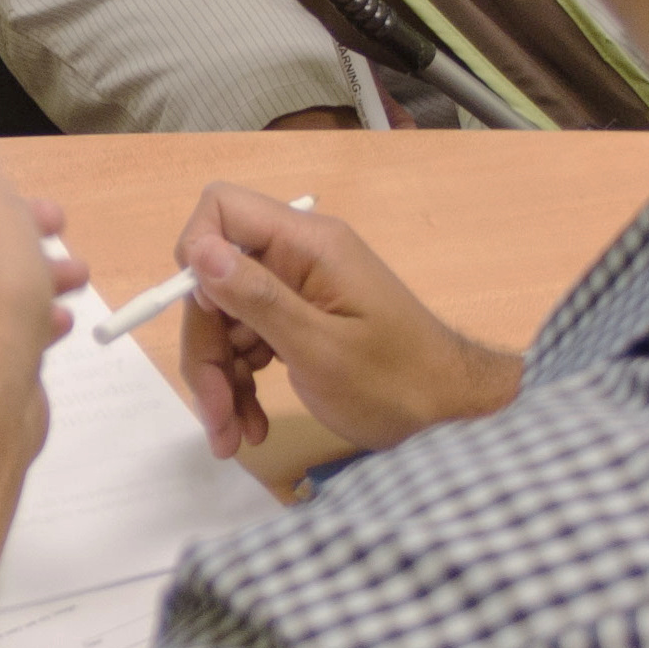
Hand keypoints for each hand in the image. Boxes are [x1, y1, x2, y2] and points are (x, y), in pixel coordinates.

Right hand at [173, 183, 520, 457]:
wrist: (452, 416)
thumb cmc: (396, 383)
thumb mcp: (320, 349)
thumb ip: (258, 299)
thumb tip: (199, 251)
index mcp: (308, 245)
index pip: (223, 210)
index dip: (196, 255)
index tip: (204, 316)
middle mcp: (299, 258)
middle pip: (215, 281)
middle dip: (206, 348)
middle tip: (215, 415)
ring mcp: (299, 291)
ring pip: (226, 320)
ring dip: (220, 380)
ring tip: (232, 437)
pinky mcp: (300, 324)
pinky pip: (248, 344)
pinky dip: (241, 386)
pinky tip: (249, 427)